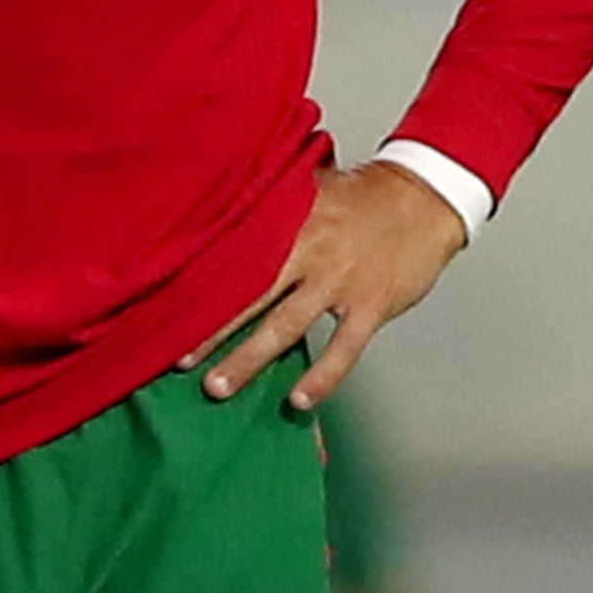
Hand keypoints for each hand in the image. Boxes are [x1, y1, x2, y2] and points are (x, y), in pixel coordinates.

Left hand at [189, 159, 466, 415]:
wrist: (426, 198)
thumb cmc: (365, 197)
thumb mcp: (311, 191)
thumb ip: (273, 207)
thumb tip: (224, 215)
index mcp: (289, 223)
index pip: (235, 257)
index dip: (200, 285)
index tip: (166, 309)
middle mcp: (309, 252)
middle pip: (249, 296)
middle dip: (211, 330)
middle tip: (177, 359)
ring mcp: (340, 281)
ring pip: (285, 327)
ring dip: (249, 359)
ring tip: (218, 387)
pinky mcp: (371, 304)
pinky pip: (342, 348)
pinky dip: (321, 377)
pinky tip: (299, 401)